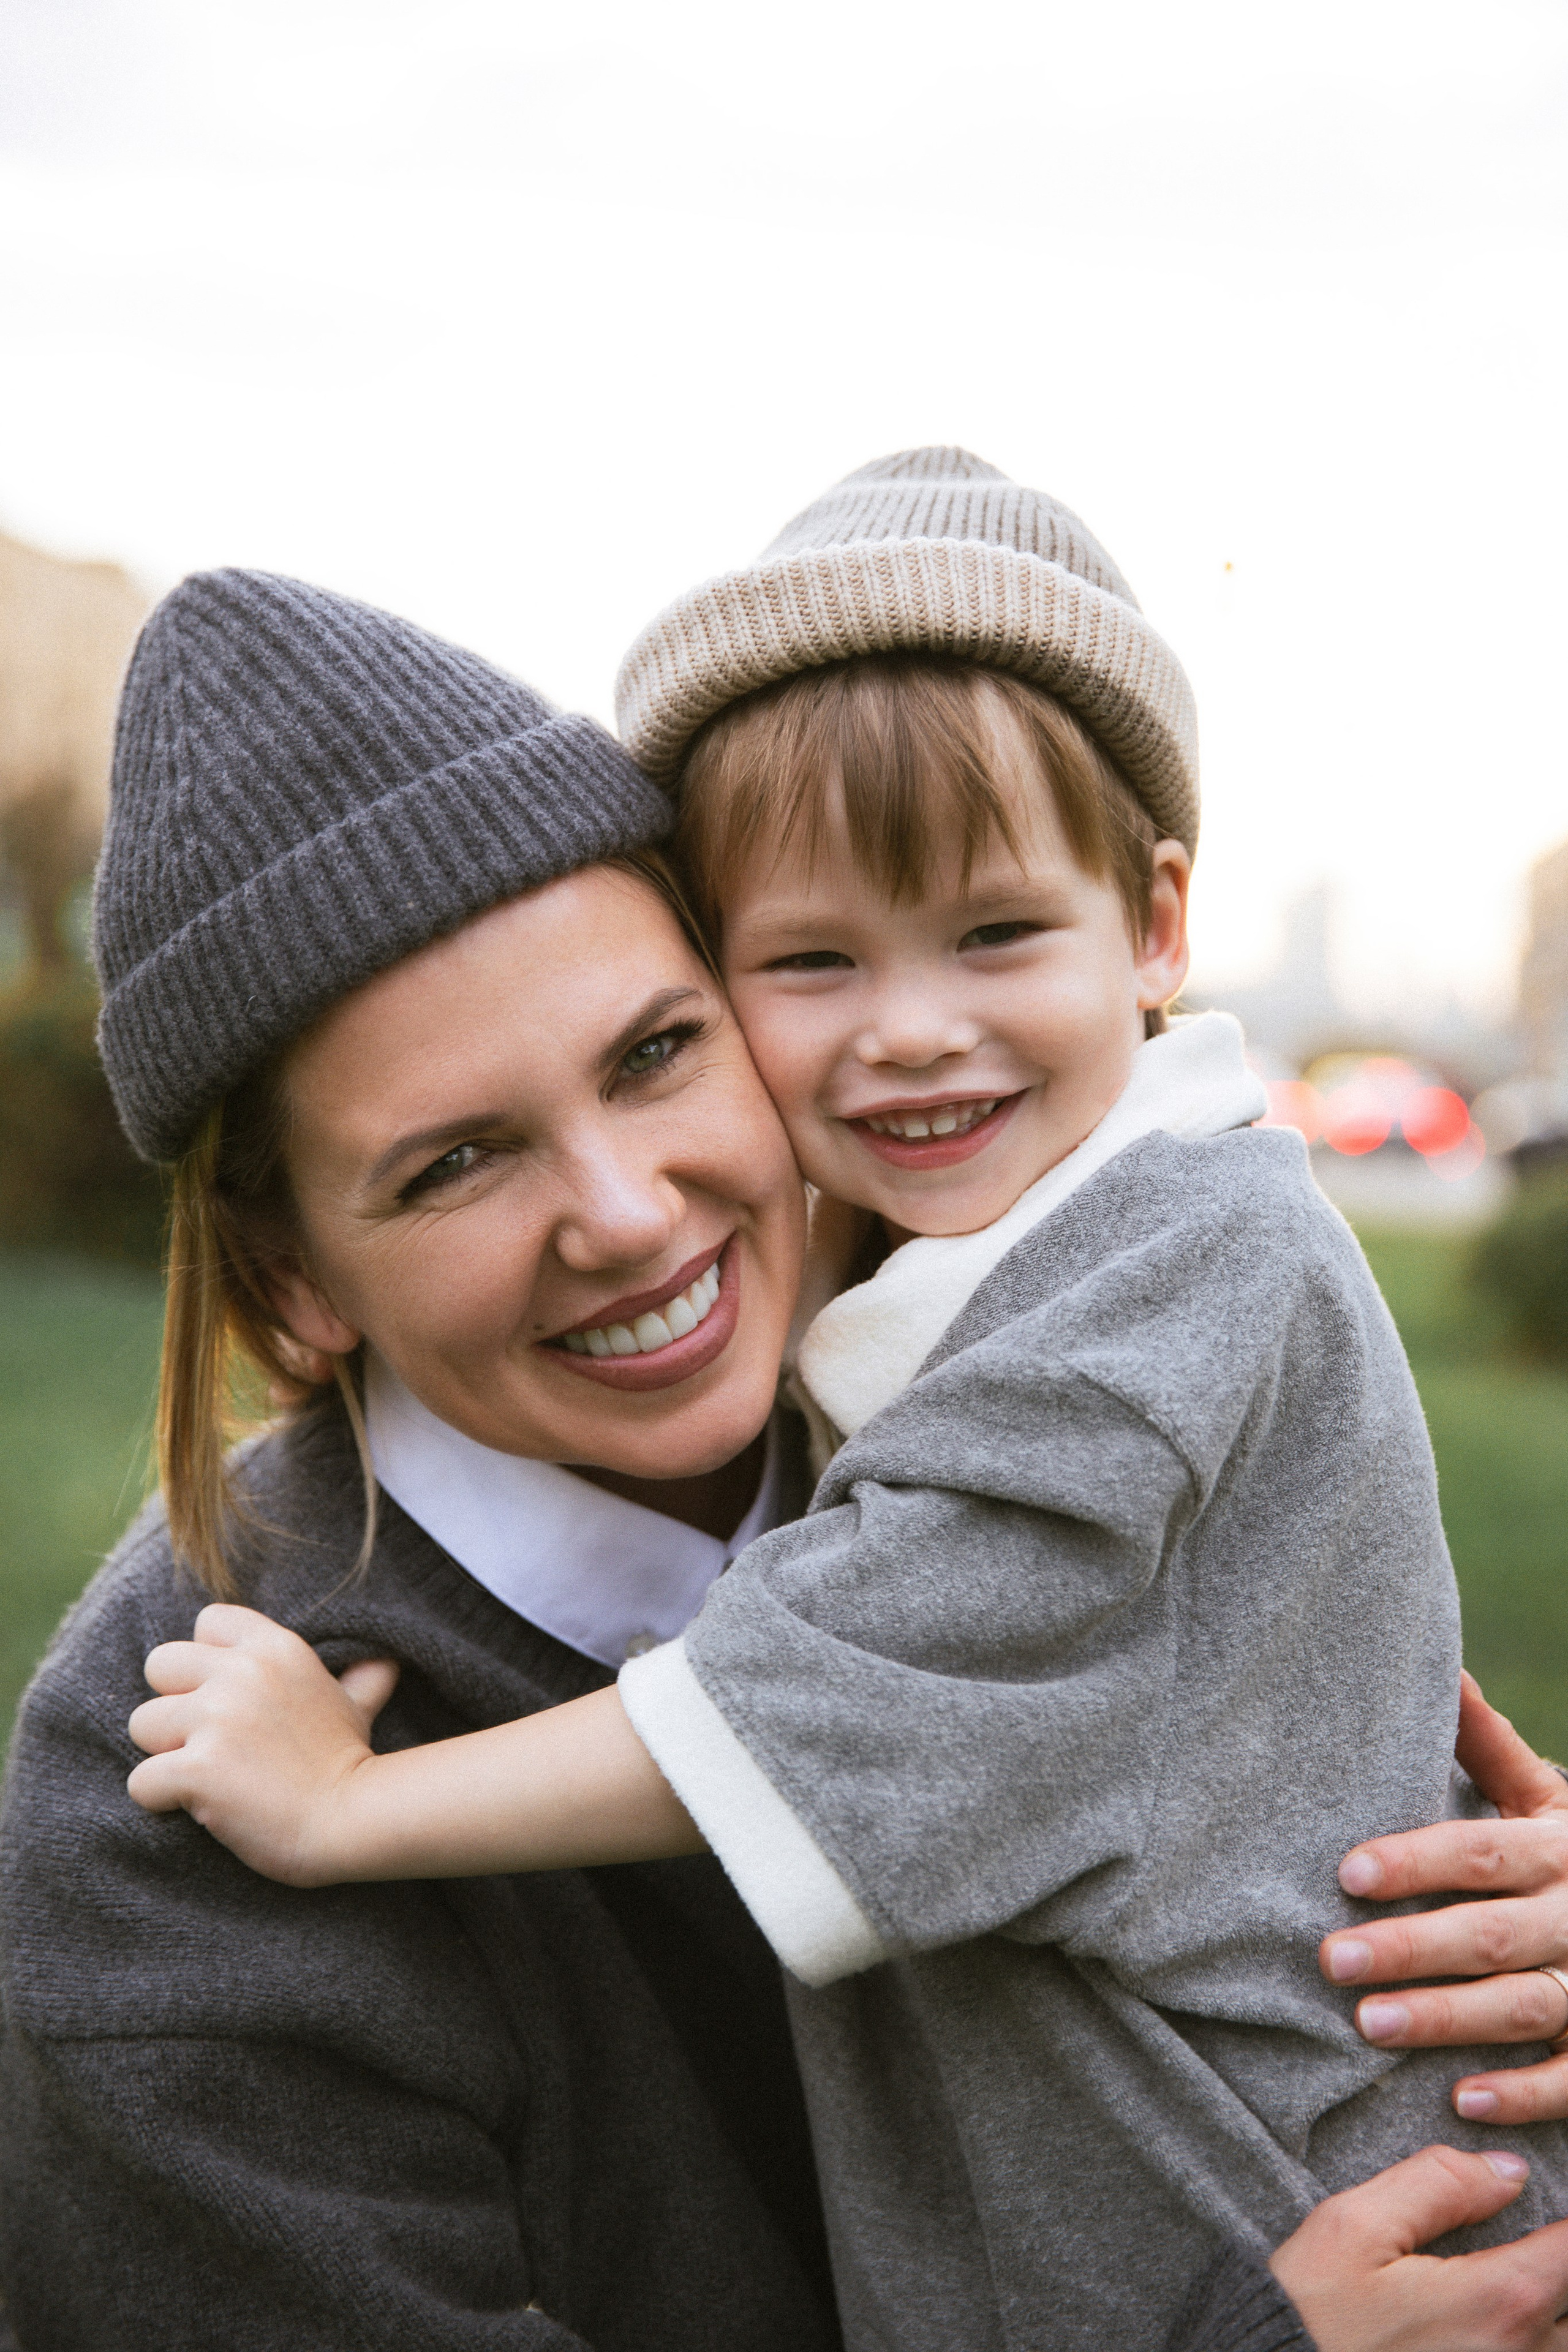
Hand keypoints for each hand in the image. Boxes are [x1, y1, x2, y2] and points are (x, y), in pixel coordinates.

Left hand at [127, 1605, 398, 1885]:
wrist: (351, 1821)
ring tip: (205, 1777)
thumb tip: (385, 1660)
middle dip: (174, 1704)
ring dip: (164, 1755)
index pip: (208, 1622)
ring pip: (142, 1724)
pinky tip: (198, 1807)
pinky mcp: (197, 1769)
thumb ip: (360, 1676)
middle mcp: (242, 1673)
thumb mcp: (357, 1704)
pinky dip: (160, 1800)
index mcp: (276, 1647)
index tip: (228, 1696)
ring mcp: (217, 1719)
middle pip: (159, 1664)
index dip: (208, 1660)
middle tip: (207, 1740)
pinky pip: (140, 1781)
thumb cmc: (348, 1765)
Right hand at [1270, 2146, 1567, 2349]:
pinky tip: (1494, 2319)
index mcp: (1497, 2302)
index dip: (1564, 2217)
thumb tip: (1507, 2171)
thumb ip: (1436, 2186)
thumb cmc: (1310, 2318)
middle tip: (1530, 2234)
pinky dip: (1530, 2337)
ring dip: (1548, 2309)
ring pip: (1559, 2341)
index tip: (1546, 2203)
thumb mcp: (1354, 2229)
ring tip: (1512, 2275)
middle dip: (1557, 2264)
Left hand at [1320, 1674, 1567, 2124]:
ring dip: (1448, 2019)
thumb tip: (1443, 1669)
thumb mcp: (1545, 1798)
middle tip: (1331, 1959)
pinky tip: (1460, 2100)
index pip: (1480, 1852)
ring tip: (1368, 2025)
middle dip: (1411, 1946)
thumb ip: (1491, 1745)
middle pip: (1490, 1933)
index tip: (1347, 1871)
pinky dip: (1523, 2093)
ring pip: (1523, 2006)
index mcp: (1558, 1847)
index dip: (1417, 1861)